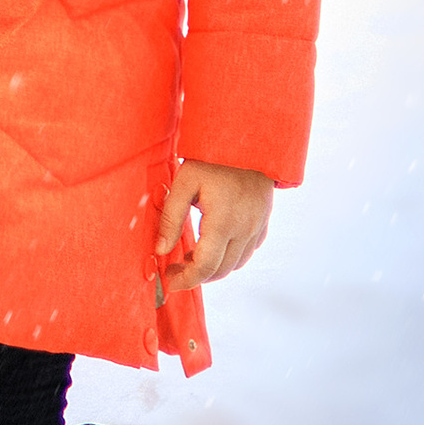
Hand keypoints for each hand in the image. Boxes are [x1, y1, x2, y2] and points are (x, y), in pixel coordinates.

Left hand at [156, 157, 272, 295]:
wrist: (248, 142)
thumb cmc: (212, 160)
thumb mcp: (184, 183)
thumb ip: (171, 218)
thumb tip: (160, 250)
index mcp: (223, 223)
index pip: (204, 267)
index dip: (186, 279)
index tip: (170, 282)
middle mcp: (244, 231)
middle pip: (220, 270)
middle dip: (196, 276)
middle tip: (174, 269)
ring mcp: (257, 228)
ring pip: (236, 264)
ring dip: (213, 268)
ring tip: (189, 257)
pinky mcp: (263, 223)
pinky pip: (247, 252)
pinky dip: (230, 258)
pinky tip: (212, 246)